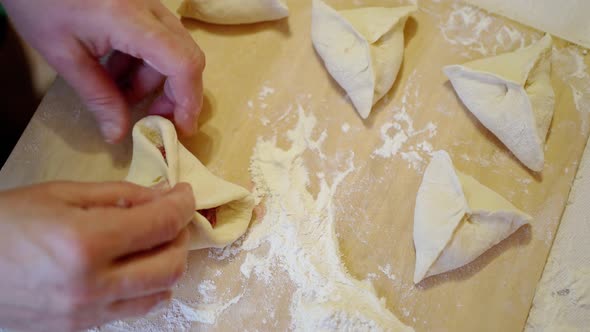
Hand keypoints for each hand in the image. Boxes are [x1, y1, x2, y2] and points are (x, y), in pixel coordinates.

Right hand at [0, 181, 195, 330]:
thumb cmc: (7, 222)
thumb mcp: (61, 194)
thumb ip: (119, 195)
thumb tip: (162, 196)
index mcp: (87, 243)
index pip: (161, 225)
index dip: (183, 205)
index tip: (185, 193)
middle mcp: (94, 285)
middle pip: (171, 266)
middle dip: (181, 236)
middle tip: (172, 216)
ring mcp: (88, 313)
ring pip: (158, 294)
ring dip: (168, 264)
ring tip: (155, 242)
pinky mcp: (81, 328)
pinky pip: (133, 310)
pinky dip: (146, 287)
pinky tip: (135, 267)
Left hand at [2, 0, 204, 141]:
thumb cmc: (39, 2)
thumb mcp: (64, 54)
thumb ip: (97, 96)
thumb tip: (118, 135)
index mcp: (131, 20)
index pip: (182, 63)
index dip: (188, 101)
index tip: (179, 130)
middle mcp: (151, 9)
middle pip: (187, 57)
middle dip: (176, 95)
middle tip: (154, 120)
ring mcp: (149, 4)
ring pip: (173, 50)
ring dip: (155, 80)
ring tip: (121, 95)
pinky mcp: (142, 4)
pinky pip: (159, 38)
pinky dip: (145, 63)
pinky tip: (117, 71)